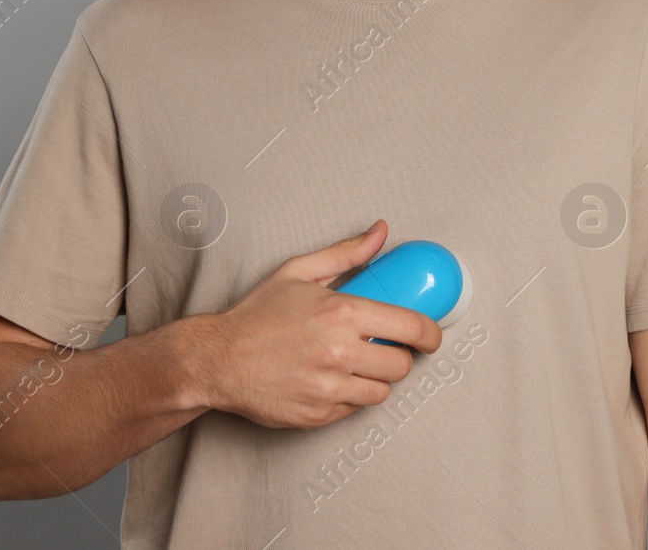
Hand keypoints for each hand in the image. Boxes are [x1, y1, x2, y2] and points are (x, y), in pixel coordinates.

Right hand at [194, 219, 442, 428]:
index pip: (411, 328)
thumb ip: (345, 253)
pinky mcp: (318, 416)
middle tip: (380, 348)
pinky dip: (347, 398)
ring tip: (351, 364)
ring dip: (373, 379)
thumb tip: (380, 232)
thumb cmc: (256, 316)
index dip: (430, 334)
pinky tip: (327, 381)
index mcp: (341, 313)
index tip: (430, 336)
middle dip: (397, 356)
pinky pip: (353, 411)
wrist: (217, 359)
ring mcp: (329, 389)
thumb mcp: (298, 272)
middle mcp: (340, 353)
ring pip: (381, 392)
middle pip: (401, 366)